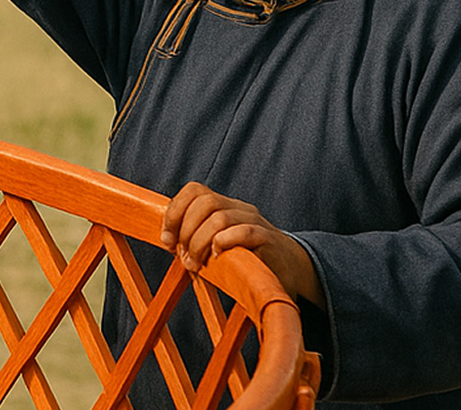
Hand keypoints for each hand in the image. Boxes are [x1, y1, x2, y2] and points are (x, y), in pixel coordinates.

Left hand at [161, 182, 322, 305]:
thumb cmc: (251, 258)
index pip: (195, 191)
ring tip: (195, 264)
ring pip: (220, 218)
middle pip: (204, 202)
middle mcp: (240, 208)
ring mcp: (256, 222)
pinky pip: (245, 232)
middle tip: (181, 256)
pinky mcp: (269, 240)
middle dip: (185, 229)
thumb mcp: (221, 243)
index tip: (166, 239)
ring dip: (199, 242)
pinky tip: (217, 256)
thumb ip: (198, 237)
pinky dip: (225, 242)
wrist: (294, 269)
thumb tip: (167, 241)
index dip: (174, 212)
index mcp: (225, 206)